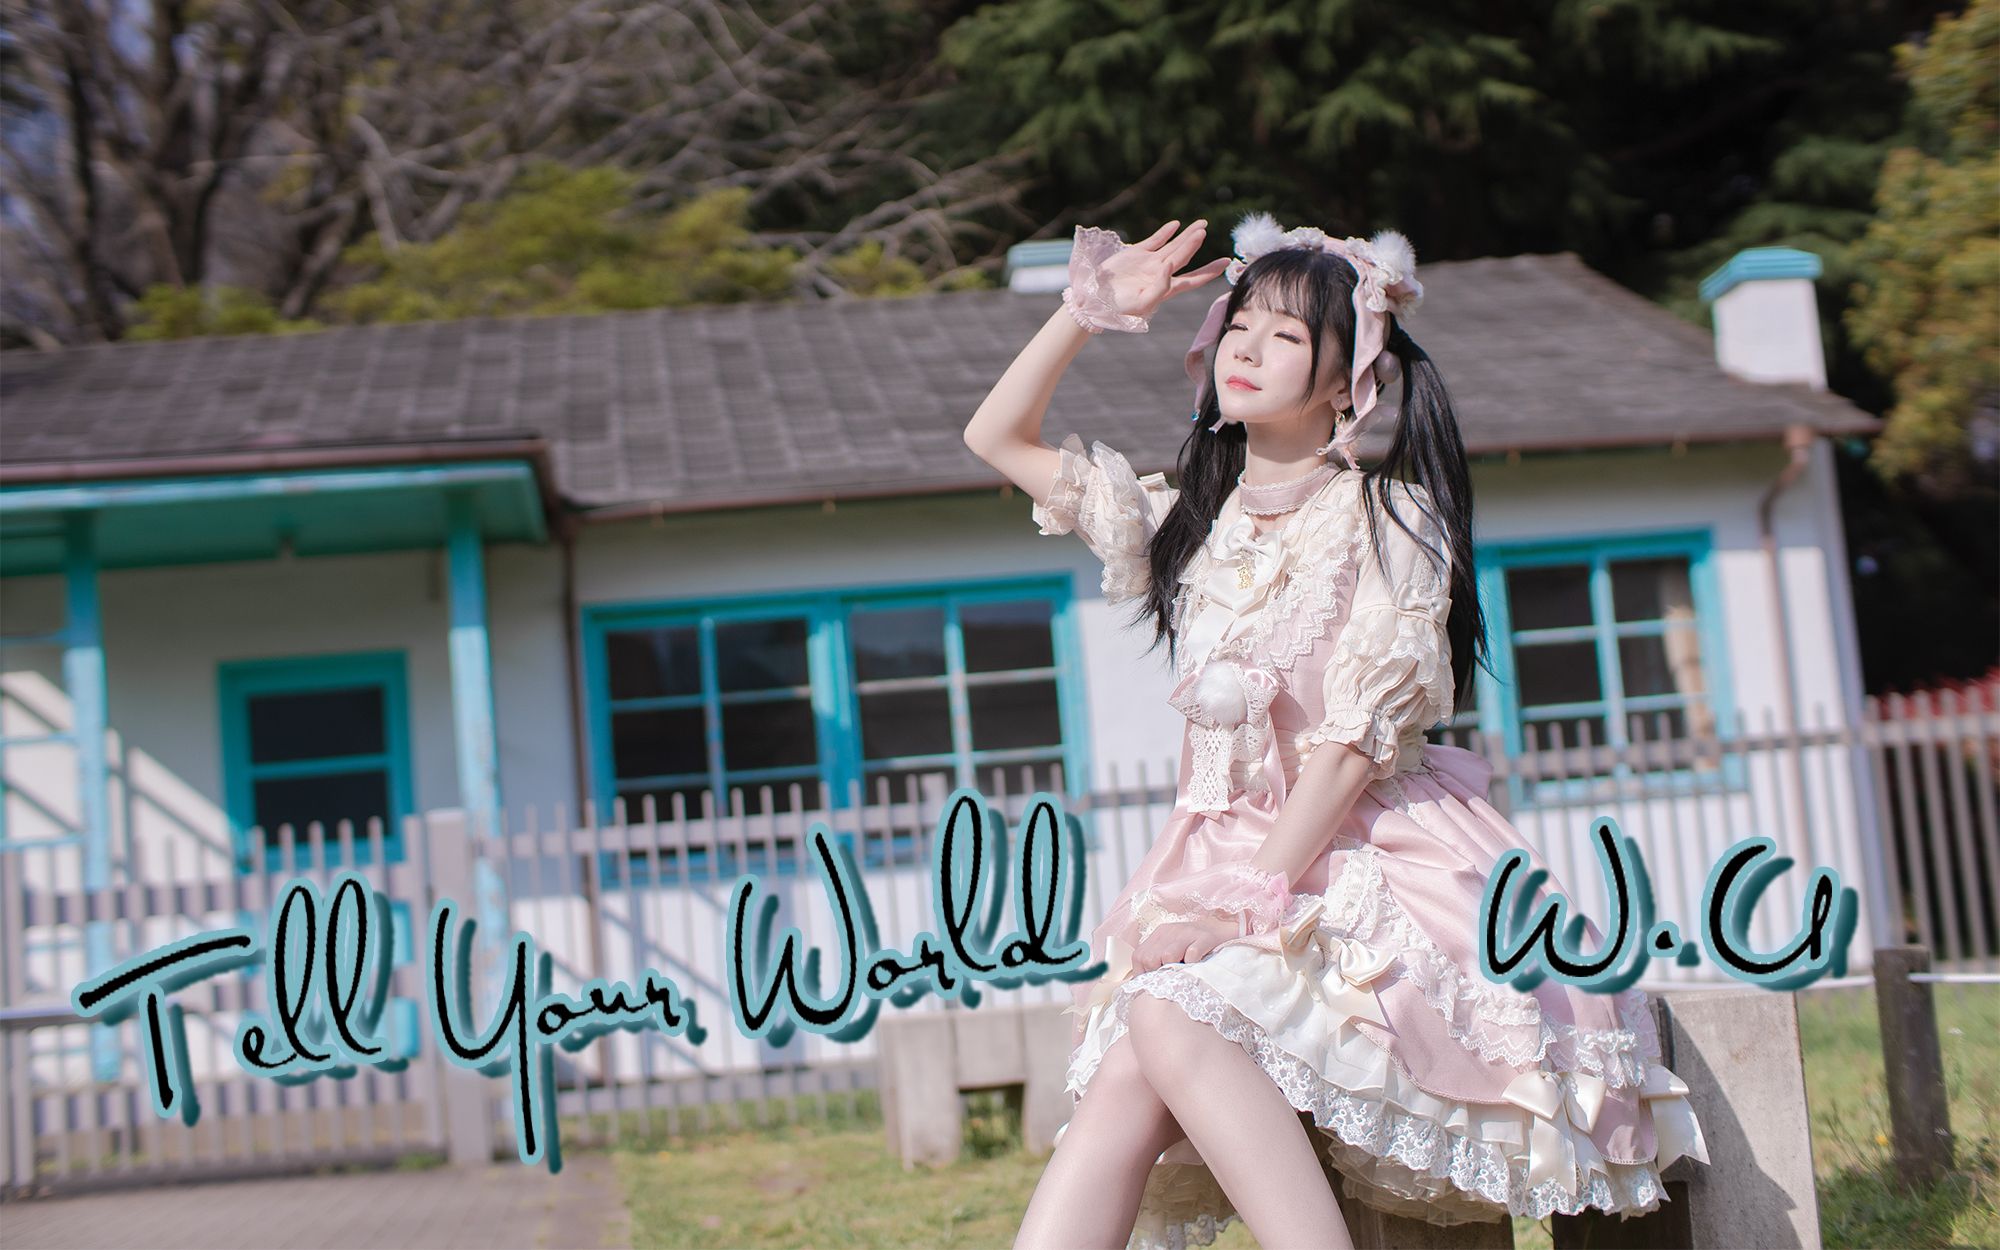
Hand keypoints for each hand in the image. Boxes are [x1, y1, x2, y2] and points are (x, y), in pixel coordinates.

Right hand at [1099, 220, 1231, 320]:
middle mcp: (1161, 274)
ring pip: (1172, 246)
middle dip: (1195, 244)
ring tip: (1201, 224)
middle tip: (1206, 231)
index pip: (1193, 279)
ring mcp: (1149, 262)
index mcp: (1166, 289)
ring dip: (1186, 235)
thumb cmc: (1119, 308)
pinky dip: (1165, 232)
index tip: (1225, 263)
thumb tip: (1170, 265)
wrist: (1095, 300)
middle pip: (1184, 257)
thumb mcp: (1143, 303)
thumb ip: (1160, 286)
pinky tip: (1175, 225)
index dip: (1209, 272)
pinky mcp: (1136, 254)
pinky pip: (1154, 240)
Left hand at [1130, 912, 1241, 974]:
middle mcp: (1170, 931)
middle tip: (1171, 977)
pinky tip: (1196, 966)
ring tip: (1183, 972)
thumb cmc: (1195, 945)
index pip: (1139, 956)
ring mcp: (1187, 933)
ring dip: (1174, 969)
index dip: (1144, 972)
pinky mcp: (1204, 938)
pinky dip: (1192, 965)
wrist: (1223, 929)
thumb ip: (1158, 960)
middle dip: (1158, 972)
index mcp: (1159, 934)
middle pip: (1150, 958)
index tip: (1154, 981)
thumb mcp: (1173, 948)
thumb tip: (1144, 984)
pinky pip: (1191, 955)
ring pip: (1168, 956)